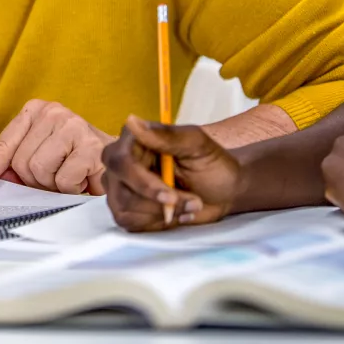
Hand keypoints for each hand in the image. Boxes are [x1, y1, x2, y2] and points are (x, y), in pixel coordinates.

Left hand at [0, 100, 115, 196]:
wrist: (120, 158)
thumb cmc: (75, 159)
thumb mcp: (40, 155)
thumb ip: (14, 164)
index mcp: (35, 110)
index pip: (4, 145)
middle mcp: (53, 112)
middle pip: (21, 162)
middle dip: (36, 181)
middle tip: (56, 176)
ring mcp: (73, 126)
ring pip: (40, 171)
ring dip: (54, 184)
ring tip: (70, 175)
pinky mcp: (91, 146)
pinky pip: (64, 180)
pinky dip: (72, 188)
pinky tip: (84, 178)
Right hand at [103, 115, 240, 231]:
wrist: (224, 190)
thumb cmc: (211, 163)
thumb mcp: (197, 144)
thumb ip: (167, 135)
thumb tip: (132, 121)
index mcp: (133, 140)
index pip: (121, 162)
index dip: (143, 183)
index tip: (170, 196)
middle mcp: (120, 162)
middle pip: (121, 190)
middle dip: (158, 202)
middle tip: (194, 201)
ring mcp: (120, 187)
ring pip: (126, 208)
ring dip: (164, 212)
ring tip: (190, 203)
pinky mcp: (125, 209)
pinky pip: (130, 222)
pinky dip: (158, 223)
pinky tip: (176, 213)